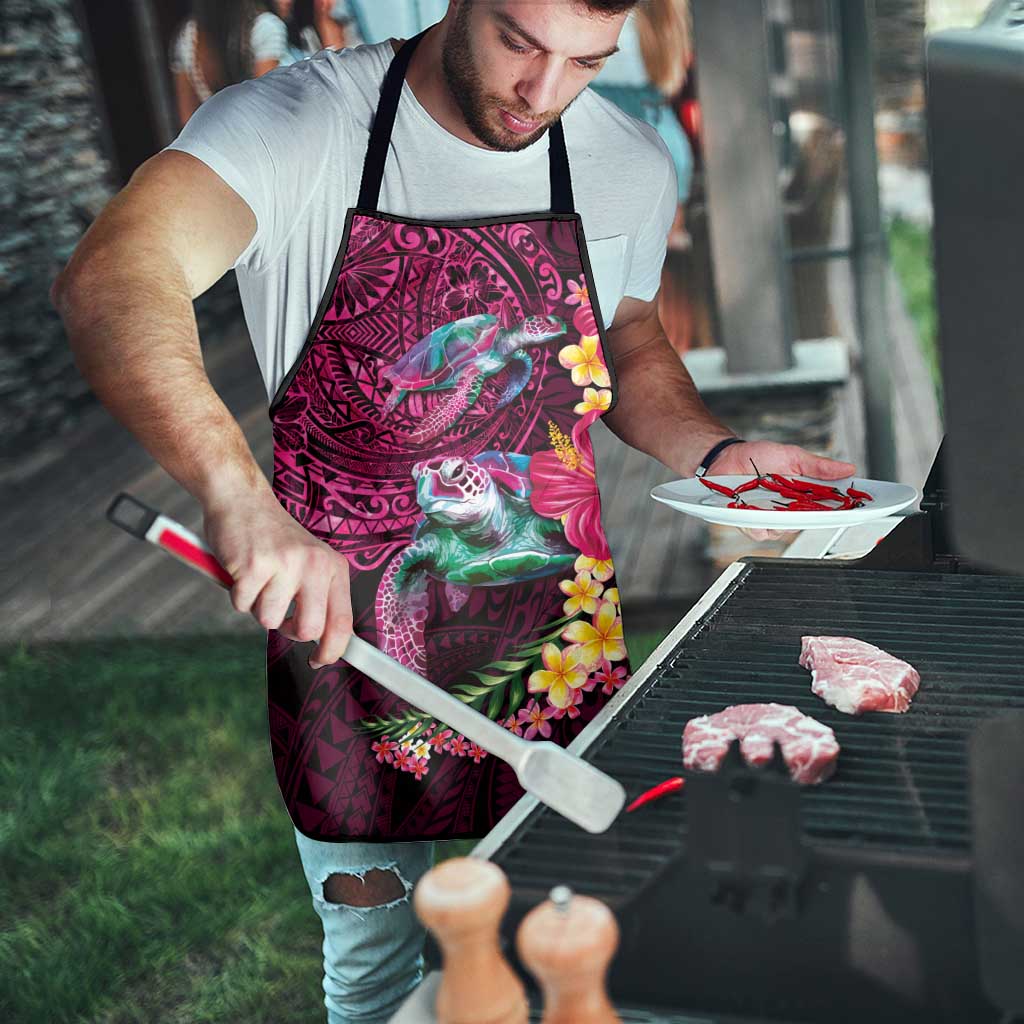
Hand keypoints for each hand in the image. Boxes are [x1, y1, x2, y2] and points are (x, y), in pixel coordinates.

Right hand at [203, 490, 352, 668]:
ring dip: (258, 607)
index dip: (332, 650)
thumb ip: (319, 597)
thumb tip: (324, 643)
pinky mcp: (254, 565)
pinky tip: (243, 570)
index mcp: (333, 567)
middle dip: (289, 630)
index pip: (342, 621)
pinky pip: (242, 605)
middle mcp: (315, 565)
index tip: (320, 661)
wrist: (242, 500)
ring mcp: (285, 564)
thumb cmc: (274, 539)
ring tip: (259, 579)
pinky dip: (238, 594)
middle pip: (308, 630)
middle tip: (279, 612)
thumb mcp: (310, 561)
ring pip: (269, 621)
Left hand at [709, 440, 856, 541]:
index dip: (844, 510)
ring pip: (784, 531)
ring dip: (781, 519)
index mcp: (803, 495)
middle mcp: (788, 510)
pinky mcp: (750, 523)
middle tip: (813, 506)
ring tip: (775, 504)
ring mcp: (769, 518)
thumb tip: (848, 468)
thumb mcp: (792, 456)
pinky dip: (758, 524)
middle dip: (812, 517)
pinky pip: (759, 532)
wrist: (726, 457)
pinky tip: (755, 512)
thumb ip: (818, 466)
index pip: (828, 507)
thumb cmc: (758, 457)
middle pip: (808, 523)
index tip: (857, 508)